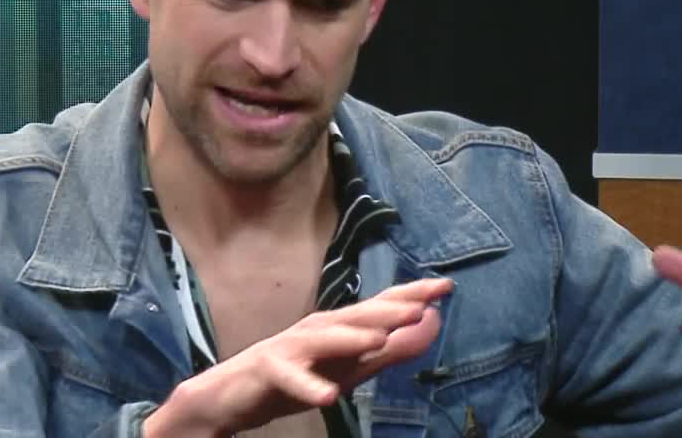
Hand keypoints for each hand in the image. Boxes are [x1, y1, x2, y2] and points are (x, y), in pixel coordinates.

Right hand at [142, 277, 453, 437]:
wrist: (234, 395)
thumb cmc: (297, 376)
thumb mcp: (351, 368)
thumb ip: (390, 349)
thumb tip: (431, 323)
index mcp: (340, 326)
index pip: (380, 306)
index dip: (411, 294)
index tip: (446, 285)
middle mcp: (317, 327)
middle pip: (355, 315)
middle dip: (387, 309)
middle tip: (421, 306)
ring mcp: (292, 346)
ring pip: (324, 339)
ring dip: (351, 338)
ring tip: (379, 339)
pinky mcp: (270, 369)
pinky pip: (291, 378)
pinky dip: (309, 386)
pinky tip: (328, 395)